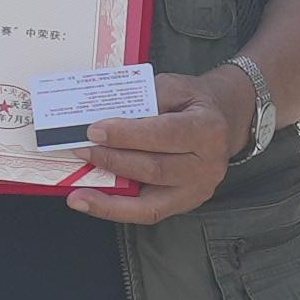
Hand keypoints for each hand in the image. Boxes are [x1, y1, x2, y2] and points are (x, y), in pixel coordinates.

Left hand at [66, 71, 245, 226]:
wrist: (222, 120)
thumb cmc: (192, 102)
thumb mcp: (172, 87)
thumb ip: (143, 100)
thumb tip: (102, 119)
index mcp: (208, 129)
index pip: (164, 134)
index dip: (127, 135)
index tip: (94, 130)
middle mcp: (208, 165)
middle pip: (154, 168)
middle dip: (113, 160)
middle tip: (81, 150)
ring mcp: (198, 190)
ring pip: (149, 202)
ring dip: (109, 195)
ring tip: (78, 189)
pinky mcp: (185, 204)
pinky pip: (147, 213)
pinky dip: (115, 210)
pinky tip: (90, 203)